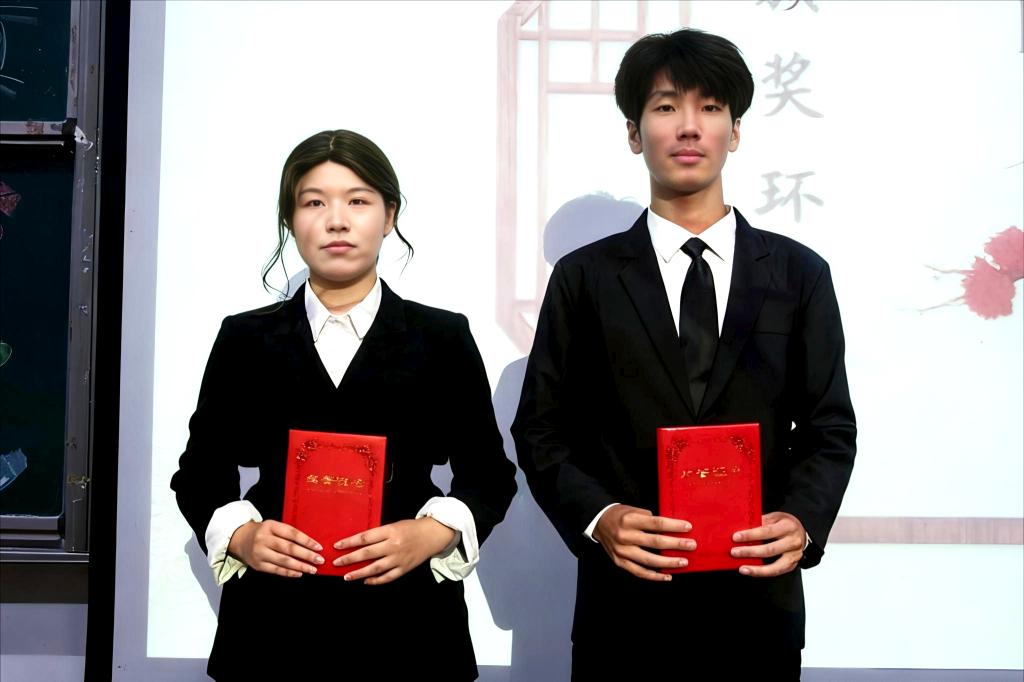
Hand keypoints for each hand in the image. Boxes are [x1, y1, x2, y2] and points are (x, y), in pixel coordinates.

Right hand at [227, 520, 324, 577]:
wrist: (240, 539)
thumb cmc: (263, 532)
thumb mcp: (273, 526)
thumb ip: (288, 533)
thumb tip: (310, 544)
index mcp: (270, 526)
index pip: (292, 533)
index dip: (306, 541)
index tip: (318, 547)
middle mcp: (264, 539)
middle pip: (289, 548)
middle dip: (306, 555)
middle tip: (319, 560)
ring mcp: (260, 552)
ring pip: (283, 561)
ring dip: (300, 566)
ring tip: (312, 569)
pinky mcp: (258, 565)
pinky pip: (276, 570)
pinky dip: (289, 572)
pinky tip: (299, 573)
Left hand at [333, 517, 456, 585]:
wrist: (433, 534)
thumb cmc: (411, 528)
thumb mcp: (394, 525)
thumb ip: (378, 534)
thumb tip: (358, 543)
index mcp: (390, 530)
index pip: (365, 537)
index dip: (349, 542)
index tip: (337, 545)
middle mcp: (394, 545)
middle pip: (367, 553)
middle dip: (349, 558)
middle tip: (336, 562)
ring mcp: (399, 558)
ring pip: (375, 568)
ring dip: (359, 573)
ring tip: (347, 576)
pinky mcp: (405, 568)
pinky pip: (388, 577)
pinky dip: (376, 580)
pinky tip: (366, 581)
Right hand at [592, 505, 694, 581]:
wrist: (598, 522)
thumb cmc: (620, 515)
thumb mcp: (634, 510)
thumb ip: (650, 518)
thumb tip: (671, 528)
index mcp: (630, 520)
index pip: (656, 523)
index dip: (673, 526)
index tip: (688, 527)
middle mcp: (625, 536)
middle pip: (655, 542)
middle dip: (676, 544)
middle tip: (692, 545)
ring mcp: (622, 551)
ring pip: (649, 560)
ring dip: (669, 562)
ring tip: (683, 562)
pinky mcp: (620, 562)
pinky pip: (639, 572)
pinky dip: (654, 576)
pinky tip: (667, 576)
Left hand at [731, 511, 805, 576]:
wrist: (803, 532)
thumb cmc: (786, 524)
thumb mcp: (776, 517)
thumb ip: (762, 521)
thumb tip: (743, 525)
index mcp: (788, 527)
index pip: (766, 531)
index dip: (750, 535)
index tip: (736, 537)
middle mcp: (793, 542)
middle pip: (769, 549)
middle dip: (750, 552)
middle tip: (734, 552)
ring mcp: (794, 556)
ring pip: (775, 565)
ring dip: (756, 568)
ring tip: (742, 568)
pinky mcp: (792, 565)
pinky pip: (776, 572)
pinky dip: (762, 573)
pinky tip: (751, 571)